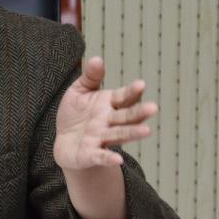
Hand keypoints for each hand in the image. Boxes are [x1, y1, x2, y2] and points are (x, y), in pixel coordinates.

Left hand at [53, 56, 157, 170]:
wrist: (65, 142)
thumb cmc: (76, 114)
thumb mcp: (79, 91)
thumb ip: (90, 77)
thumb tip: (96, 59)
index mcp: (108, 104)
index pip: (123, 97)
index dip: (132, 91)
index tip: (141, 84)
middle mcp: (109, 121)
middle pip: (127, 116)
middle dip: (139, 112)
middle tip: (154, 108)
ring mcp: (101, 138)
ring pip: (120, 135)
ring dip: (132, 133)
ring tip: (147, 131)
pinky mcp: (90, 155)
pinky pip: (100, 156)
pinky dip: (108, 158)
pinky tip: (118, 160)